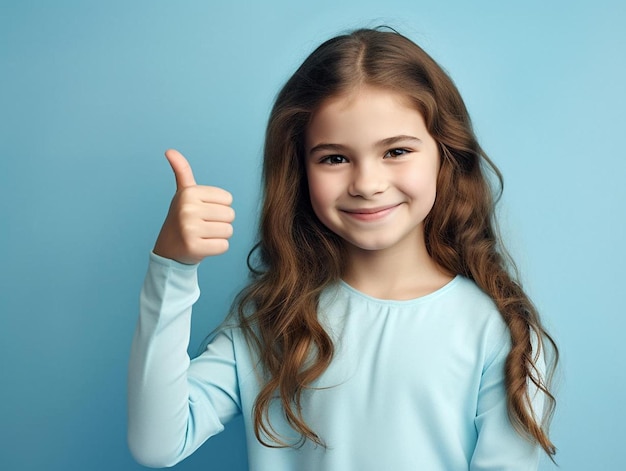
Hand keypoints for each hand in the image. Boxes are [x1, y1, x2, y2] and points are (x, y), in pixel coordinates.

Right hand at [153, 149, 234, 263]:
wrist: (168, 249)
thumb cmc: (182, 218)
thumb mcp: (183, 193)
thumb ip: (182, 171)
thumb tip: (170, 151)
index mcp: (189, 193)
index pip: (228, 199)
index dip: (219, 207)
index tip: (203, 211)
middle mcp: (188, 209)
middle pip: (230, 215)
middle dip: (221, 222)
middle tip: (203, 225)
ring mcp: (190, 229)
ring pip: (228, 231)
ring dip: (219, 235)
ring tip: (203, 235)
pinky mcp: (194, 247)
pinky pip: (224, 246)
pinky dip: (217, 248)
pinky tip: (203, 246)